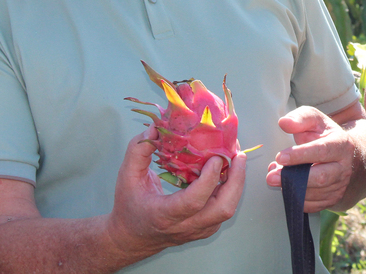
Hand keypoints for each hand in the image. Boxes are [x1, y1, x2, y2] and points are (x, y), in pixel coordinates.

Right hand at [106, 128, 245, 256]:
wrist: (132, 238)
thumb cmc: (129, 206)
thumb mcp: (127, 177)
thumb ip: (138, 150)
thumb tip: (156, 127)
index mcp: (164, 215)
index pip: (193, 201)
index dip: (208, 179)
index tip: (215, 157)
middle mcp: (185, 226)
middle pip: (222, 209)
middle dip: (236, 180)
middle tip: (238, 155)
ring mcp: (198, 230)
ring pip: (228, 209)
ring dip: (237, 182)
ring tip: (237, 158)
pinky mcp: (206, 228)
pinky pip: (224, 208)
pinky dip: (231, 189)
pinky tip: (228, 171)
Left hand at [265, 106, 355, 211]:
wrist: (347, 157)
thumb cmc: (326, 136)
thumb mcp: (316, 121)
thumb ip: (300, 118)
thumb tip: (284, 123)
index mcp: (342, 145)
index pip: (321, 151)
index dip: (300, 155)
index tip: (280, 157)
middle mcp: (344, 168)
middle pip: (321, 177)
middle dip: (294, 178)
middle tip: (271, 176)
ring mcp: (340, 186)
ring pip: (314, 194)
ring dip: (291, 188)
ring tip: (276, 177)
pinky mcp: (332, 200)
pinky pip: (311, 205)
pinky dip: (295, 198)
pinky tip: (287, 186)